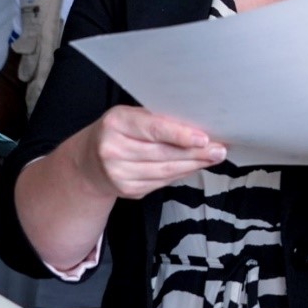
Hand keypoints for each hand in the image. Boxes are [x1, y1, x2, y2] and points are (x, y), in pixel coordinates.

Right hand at [73, 106, 226, 200]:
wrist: (88, 162)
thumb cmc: (118, 132)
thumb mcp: (131, 116)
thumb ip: (158, 120)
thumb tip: (198, 125)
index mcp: (116, 123)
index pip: (153, 129)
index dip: (180, 135)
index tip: (204, 138)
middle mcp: (113, 150)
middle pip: (163, 153)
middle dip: (196, 152)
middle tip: (219, 149)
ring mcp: (118, 174)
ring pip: (165, 171)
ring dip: (193, 165)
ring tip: (213, 157)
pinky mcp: (127, 191)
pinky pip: (161, 182)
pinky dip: (181, 174)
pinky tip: (193, 167)